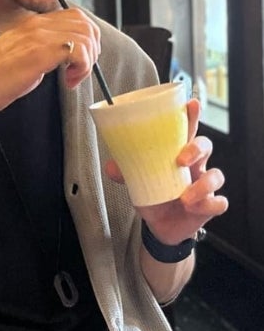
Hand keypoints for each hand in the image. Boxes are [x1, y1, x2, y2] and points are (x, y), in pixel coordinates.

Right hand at [0, 8, 100, 117]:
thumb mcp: (18, 56)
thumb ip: (39, 50)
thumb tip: (61, 56)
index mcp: (30, 24)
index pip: (73, 16)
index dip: (83, 38)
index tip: (76, 62)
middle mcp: (35, 24)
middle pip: (84, 22)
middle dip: (91, 47)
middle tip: (79, 69)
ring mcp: (38, 36)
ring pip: (86, 35)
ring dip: (87, 60)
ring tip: (73, 77)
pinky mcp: (40, 53)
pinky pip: (80, 51)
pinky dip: (82, 68)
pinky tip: (68, 81)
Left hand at [105, 99, 228, 243]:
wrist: (161, 226)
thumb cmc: (153, 196)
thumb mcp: (136, 182)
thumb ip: (124, 171)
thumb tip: (112, 165)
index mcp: (176, 155)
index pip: (186, 131)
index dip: (191, 116)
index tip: (190, 104)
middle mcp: (194, 166)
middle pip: (205, 146)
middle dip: (197, 147)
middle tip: (181, 159)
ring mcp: (204, 186)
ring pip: (217, 175)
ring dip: (203, 185)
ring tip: (185, 197)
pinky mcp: (208, 206)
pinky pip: (219, 202)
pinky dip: (208, 204)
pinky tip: (194, 208)